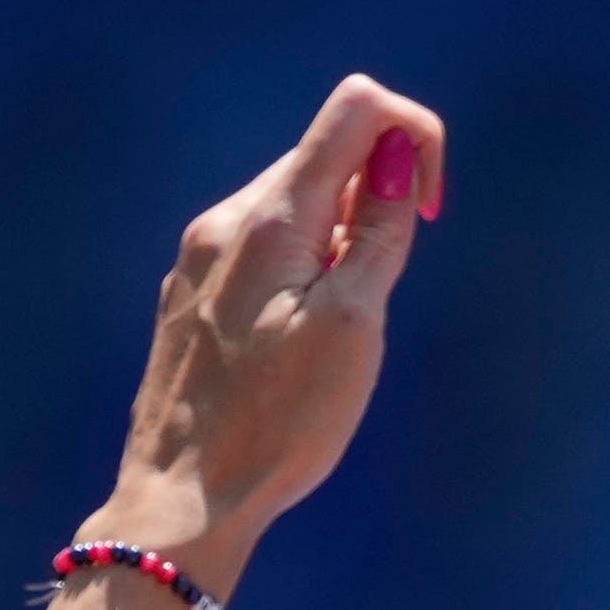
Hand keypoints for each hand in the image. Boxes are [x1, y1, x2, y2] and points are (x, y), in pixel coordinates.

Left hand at [98, 74, 446, 585]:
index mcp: (270, 216)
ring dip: (336, 245)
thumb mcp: (353, 325)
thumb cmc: (277, 425)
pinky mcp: (189, 298)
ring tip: (330, 336)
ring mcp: (199, 259)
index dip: (413, 137)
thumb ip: (378, 229)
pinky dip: (299, 274)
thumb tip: (394, 154)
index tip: (429, 210)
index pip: (357, 107)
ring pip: (293, 209)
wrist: (181, 502)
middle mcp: (225, 220)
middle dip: (374, 204)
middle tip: (374, 297)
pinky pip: (259, 253)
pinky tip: (291, 348)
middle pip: (324, 158)